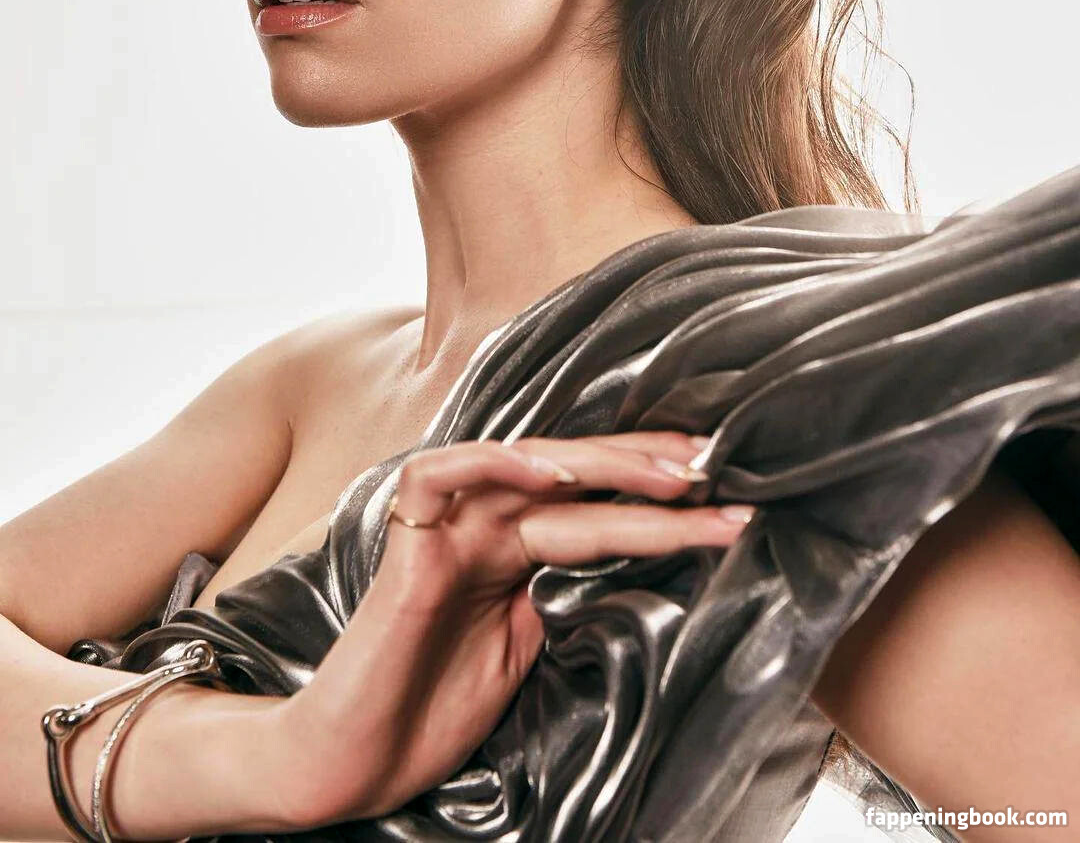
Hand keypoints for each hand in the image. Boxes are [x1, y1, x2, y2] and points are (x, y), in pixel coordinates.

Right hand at [275, 430, 753, 826]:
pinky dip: (493, 462)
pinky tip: (550, 470)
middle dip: (650, 470)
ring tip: (671, 475)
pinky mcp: (407, 542)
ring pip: (529, 467)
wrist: (356, 757)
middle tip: (720, 469)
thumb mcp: (525, 647)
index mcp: (514, 545)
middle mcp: (484, 522)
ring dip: (603, 465)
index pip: (596, 503)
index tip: (727, 496)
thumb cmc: (432, 708)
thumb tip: (631, 575)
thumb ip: (561, 598)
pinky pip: (441, 476)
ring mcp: (448, 526)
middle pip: (576, 475)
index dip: (656, 495)